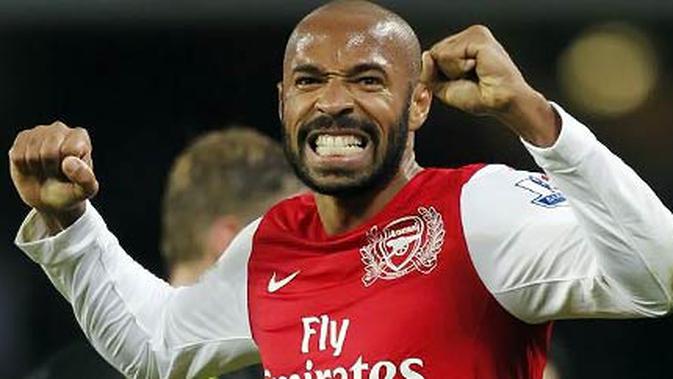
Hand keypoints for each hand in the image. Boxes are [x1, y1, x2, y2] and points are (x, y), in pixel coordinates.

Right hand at [9, 121, 98, 230]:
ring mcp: (39, 131)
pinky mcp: (22, 138)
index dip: (67, 168)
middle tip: (55, 173)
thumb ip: (86, 179)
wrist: (48, 197)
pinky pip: (17, 156)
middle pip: (49, 151)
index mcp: (80, 136)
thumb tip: (69, 162)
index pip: (70, 150)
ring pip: (31, 154)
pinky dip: (23, 167)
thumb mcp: (85, 191)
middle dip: (51, 169)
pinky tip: (33, 166)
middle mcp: (60, 128)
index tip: (69, 172)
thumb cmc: (70, 191)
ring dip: (37, 168)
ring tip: (45, 169)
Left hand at [421, 25, 558, 145]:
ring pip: (440, 53)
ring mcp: (475, 34)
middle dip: (446, 72)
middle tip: (470, 78)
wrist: (500, 102)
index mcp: (465, 44)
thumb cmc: (480, 97)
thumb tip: (425, 55)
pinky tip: (477, 68)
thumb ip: (429, 73)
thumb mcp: (444, 88)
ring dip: (453, 71)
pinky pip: (449, 54)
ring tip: (475, 72)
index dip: (440, 73)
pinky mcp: (478, 38)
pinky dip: (458, 68)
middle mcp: (470, 36)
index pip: (434, 54)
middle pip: (435, 52)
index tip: (461, 81)